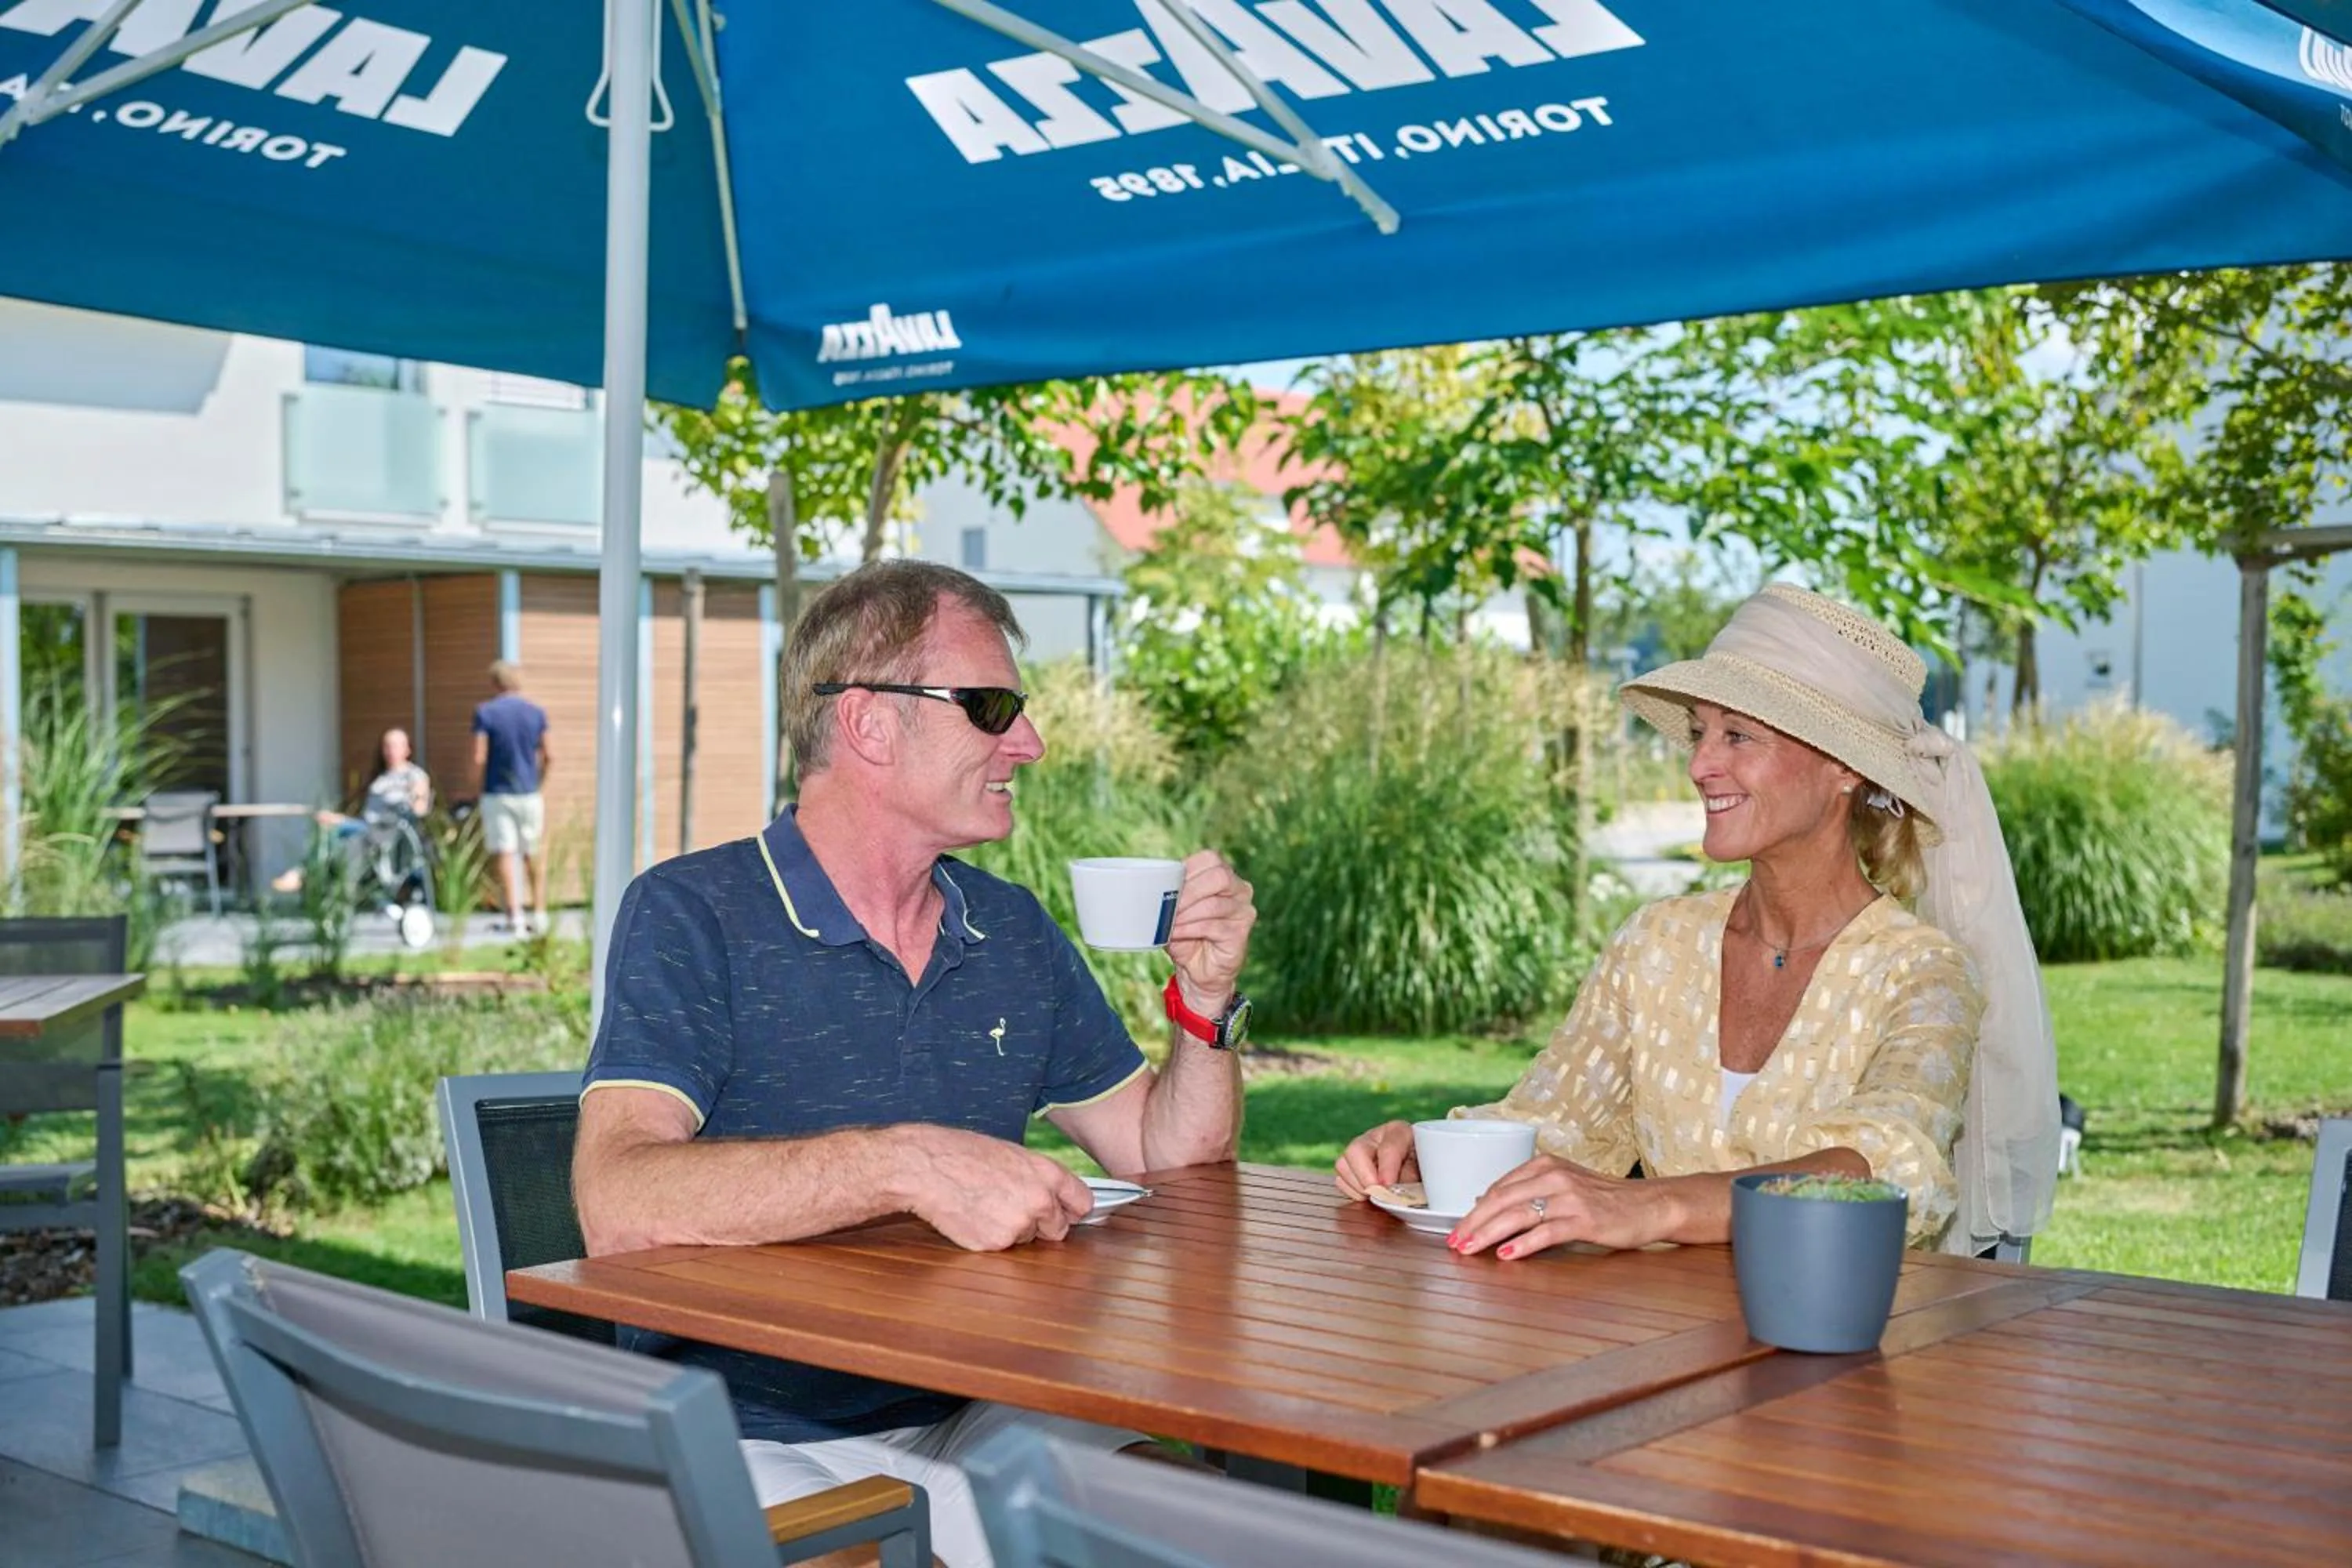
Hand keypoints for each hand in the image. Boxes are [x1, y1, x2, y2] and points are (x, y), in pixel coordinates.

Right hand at [900, 1127, 1094, 1250]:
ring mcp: (1019, 1225)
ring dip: (1014, 1230)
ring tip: (986, 1206)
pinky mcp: (997, 1244)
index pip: (1082, 1202)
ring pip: (1028, 1239)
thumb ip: (1038, 1177)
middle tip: (1013, 1208)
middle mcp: (1040, 1201)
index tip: (1066, 1213)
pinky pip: (1004, 1248)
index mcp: (1047, 1173)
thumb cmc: (964, 1154)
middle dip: (1042, 1225)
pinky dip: (991, 1237)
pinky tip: (974, 1217)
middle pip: (1059, 1229)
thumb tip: (1053, 1196)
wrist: (926, 1168)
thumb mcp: (1012, 1154)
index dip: (1072, 1210)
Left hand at [1166, 849, 1254, 1014]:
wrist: (1198, 971)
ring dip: (1186, 914)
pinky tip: (1177, 933)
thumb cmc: (1185, 936)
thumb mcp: (1174, 911)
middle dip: (1188, 891)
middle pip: (1218, 876)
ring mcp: (1243, 910)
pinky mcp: (1240, 932)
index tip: (1166, 886)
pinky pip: (1213, 926)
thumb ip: (1170, 895)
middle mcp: (1239, 889)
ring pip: (1213, 904)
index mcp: (1223, 876)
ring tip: (1169, 923)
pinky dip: (1190, 929)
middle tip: (1168, 905)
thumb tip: (1149, 886)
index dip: (1186, 871)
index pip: (1209, 859)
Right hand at [1335, 1121, 1418, 1200]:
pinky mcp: (1350, 1166)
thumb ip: (1412, 1178)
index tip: (1388, 1185)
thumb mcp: (1427, 1169)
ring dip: (1359, 1185)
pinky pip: (1340, 1179)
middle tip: (1377, 1193)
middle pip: (1356, 1150)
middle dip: (1365, 1177)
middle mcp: (1374, 1137)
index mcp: (1399, 1132)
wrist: (1420, 1168)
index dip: (1387, 1168)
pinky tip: (1369, 1194)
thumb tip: (1394, 1194)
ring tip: (1376, 1194)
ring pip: (1343, 1165)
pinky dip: (1353, 1191)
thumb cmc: (1424, 1167)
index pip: (1388, 1147)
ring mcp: (1359, 1150)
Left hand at [1448, 1156, 1673, 1258]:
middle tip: (1455, 1242)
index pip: (1498, 1188)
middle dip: (1473, 1223)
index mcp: (1544, 1165)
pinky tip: (1506, 1255)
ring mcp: (1569, 1197)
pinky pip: (1546, 1232)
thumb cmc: (1604, 1199)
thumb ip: (1527, 1191)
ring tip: (1469, 1249)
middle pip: (1502, 1200)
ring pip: (1518, 1215)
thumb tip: (1485, 1203)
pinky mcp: (1584, 1219)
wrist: (1650, 1204)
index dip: (1473, 1210)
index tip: (1456, 1229)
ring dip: (1489, 1234)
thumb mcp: (1562, 1186)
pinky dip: (1523, 1244)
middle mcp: (1554, 1177)